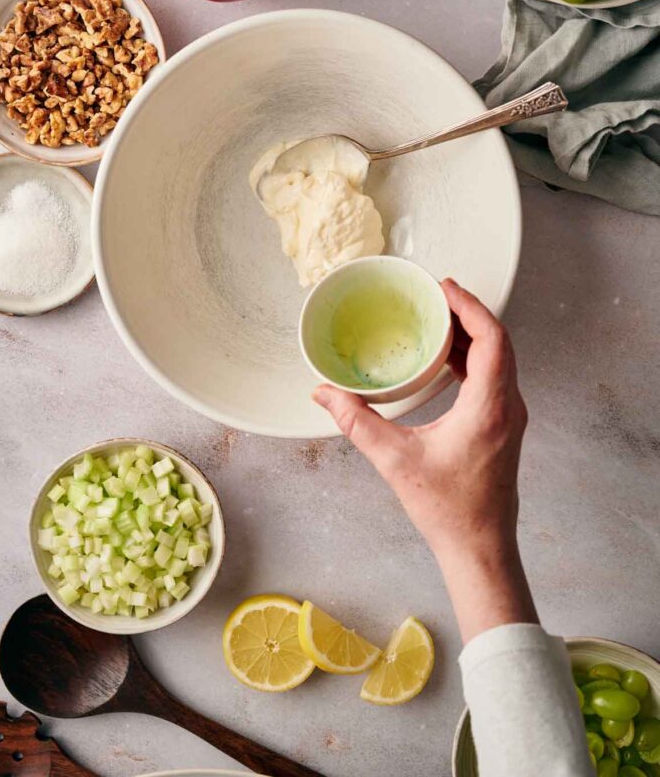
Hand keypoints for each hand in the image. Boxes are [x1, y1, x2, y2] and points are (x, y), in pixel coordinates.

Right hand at [313, 278, 537, 642]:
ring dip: (471, 335)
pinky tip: (445, 358)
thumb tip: (324, 393)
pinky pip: (494, 377)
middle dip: (468, 313)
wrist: (479, 548)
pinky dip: (472, 358)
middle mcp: (509, 406)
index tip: (444, 287)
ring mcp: (510, 416)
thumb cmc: (447, 509)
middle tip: (435, 295)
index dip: (470, 306)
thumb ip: (357, 422)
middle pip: (498, 341)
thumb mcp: (395, 460)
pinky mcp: (504, 426)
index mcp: (490, 407)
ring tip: (437, 318)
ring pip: (498, 359)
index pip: (492, 338)